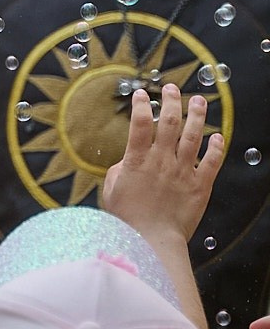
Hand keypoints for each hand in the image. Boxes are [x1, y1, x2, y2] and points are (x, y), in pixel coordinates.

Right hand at [102, 83, 224, 244]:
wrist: (152, 240)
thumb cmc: (127, 219)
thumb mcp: (112, 190)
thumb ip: (120, 170)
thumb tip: (128, 160)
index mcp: (137, 161)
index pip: (140, 124)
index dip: (141, 105)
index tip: (141, 94)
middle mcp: (162, 161)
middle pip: (170, 123)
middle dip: (172, 101)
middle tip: (172, 88)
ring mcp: (183, 172)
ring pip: (193, 136)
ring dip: (197, 116)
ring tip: (199, 100)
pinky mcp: (200, 186)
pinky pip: (211, 162)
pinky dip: (216, 147)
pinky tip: (218, 136)